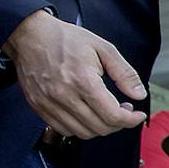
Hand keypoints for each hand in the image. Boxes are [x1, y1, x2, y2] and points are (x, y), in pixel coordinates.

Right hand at [6, 9, 146, 137]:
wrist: (29, 35)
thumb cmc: (64, 39)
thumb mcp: (103, 48)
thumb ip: (124, 73)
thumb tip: (139, 94)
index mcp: (83, 80)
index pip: (112, 116)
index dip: (131, 120)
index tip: (137, 115)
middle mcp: (64, 95)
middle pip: (100, 127)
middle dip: (119, 123)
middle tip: (123, 110)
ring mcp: (48, 103)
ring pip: (83, 133)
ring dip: (100, 127)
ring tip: (105, 111)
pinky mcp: (38, 106)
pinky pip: (63, 129)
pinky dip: (79, 127)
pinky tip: (86, 113)